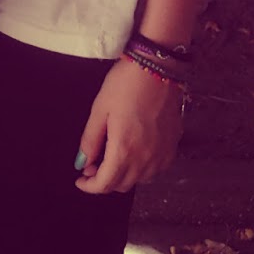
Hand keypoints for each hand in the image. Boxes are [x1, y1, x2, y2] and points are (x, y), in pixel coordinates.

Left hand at [75, 58, 184, 194]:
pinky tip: (135, 152)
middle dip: (104, 180)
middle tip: (93, 164)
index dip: (89, 187)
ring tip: (113, 157)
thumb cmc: (125, 84)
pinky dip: (142, 169)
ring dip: (123, 175)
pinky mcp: (173, 145)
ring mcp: (162, 154)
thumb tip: (82, 163)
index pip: (105, 184)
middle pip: (122, 185)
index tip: (80, 180)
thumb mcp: (100, 110)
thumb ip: (90, 141)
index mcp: (124, 150)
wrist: (157, 66)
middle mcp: (145, 159)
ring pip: (139, 180)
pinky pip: (156, 169)